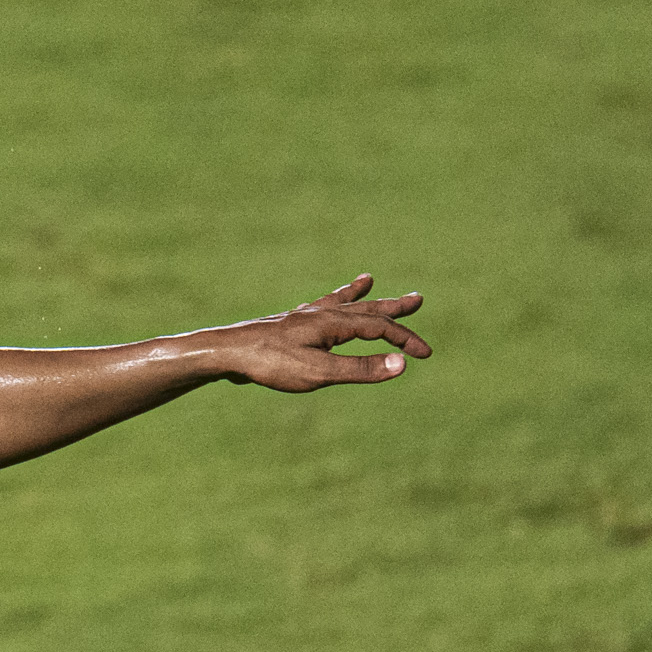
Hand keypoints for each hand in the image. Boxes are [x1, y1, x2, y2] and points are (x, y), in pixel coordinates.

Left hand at [209, 276, 430, 391]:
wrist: (226, 353)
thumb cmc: (270, 364)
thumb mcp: (319, 372)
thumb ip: (360, 369)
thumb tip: (401, 364)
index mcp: (335, 324)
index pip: (381, 329)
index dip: (406, 341)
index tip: (426, 354)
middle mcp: (322, 314)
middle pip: (366, 309)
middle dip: (393, 308)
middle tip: (418, 300)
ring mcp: (303, 318)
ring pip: (340, 304)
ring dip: (360, 296)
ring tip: (369, 280)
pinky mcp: (286, 325)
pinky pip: (314, 309)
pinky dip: (327, 303)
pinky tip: (320, 305)